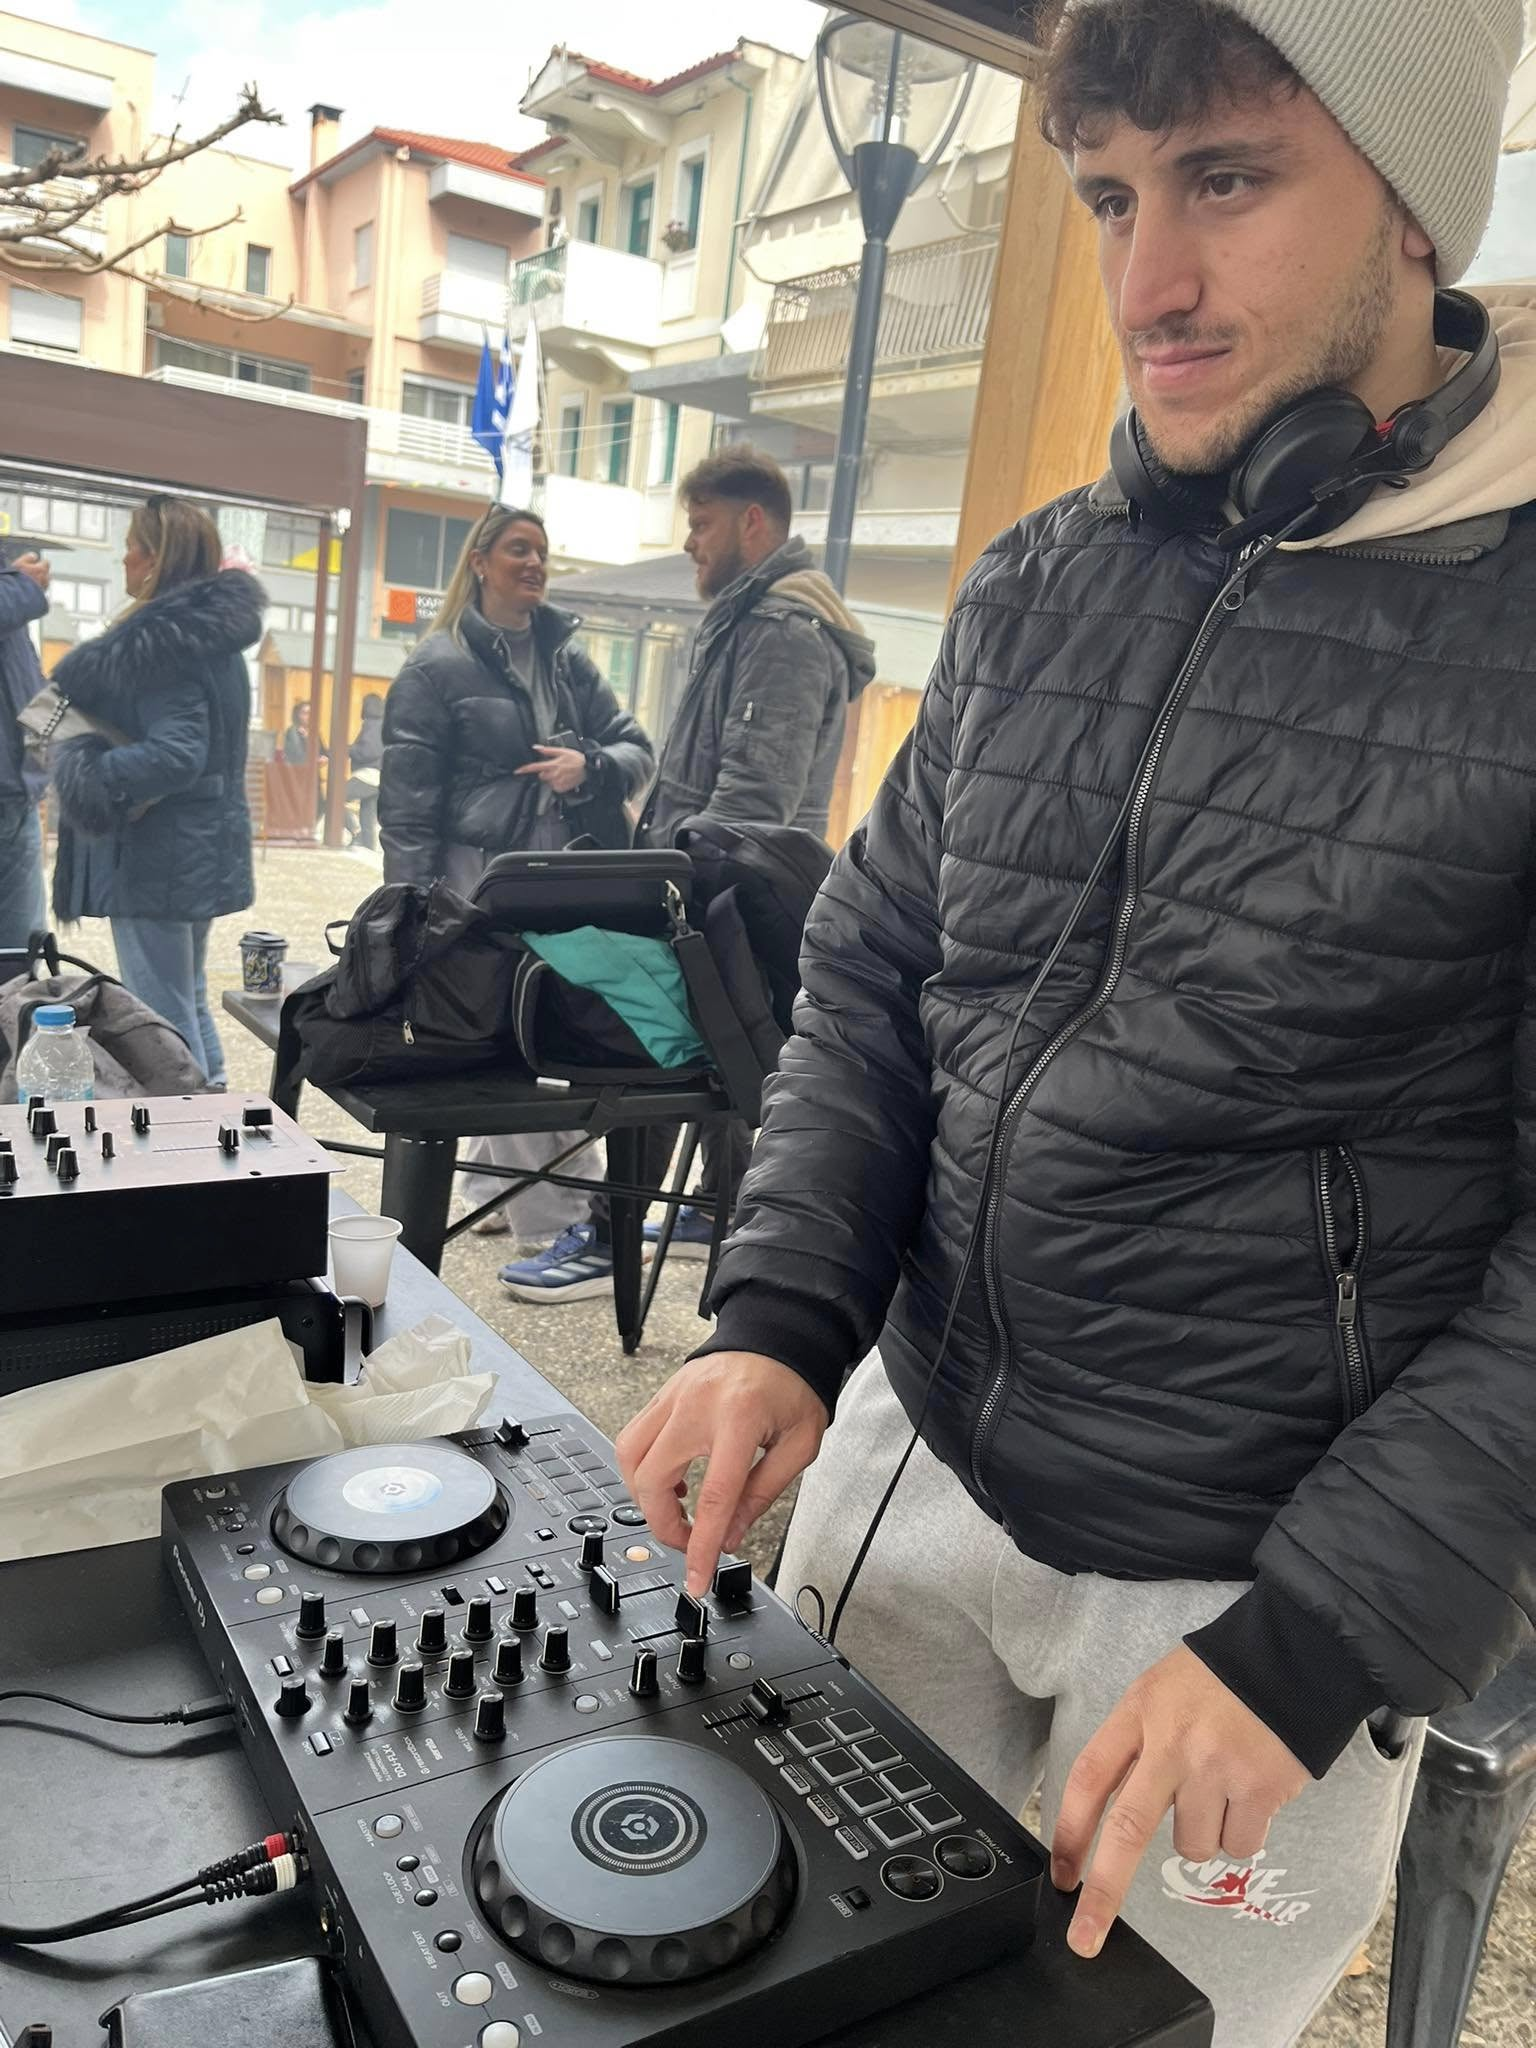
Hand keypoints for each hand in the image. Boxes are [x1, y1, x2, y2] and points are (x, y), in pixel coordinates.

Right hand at [15, 554, 49, 592]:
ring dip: (42, 581)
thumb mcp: (20, 563)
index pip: (46, 563)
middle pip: (47, 573)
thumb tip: (34, 555)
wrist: (18, 594)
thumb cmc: (18, 578)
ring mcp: (44, 587)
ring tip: (33, 581)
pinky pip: (43, 590)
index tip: (38, 563)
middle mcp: (45, 578)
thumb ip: (28, 558)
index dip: (42, 562)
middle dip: (43, 572)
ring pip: (46, 582)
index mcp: (41, 569)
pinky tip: (32, 588)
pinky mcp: (42, 595)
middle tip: (35, 572)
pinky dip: (39, 588)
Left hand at [515, 744, 586, 792]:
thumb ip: (547, 750)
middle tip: (555, 768)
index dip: (525, 769)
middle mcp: (554, 775)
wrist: (588, 769)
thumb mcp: (562, 751)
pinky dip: (558, 784)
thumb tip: (535, 747)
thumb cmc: (576, 759)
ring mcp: (558, 782)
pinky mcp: (562, 788)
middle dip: (545, 772)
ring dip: (552, 778)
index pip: (535, 767)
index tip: (517, 771)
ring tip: (562, 773)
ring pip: (548, 782)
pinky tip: (565, 779)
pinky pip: (555, 787)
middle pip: (542, 776)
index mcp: (552, 765)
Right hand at [615, 1352, 828, 1595]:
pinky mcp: (663, 1393)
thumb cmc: (793, 1385)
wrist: (778, 1332)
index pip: (713, 1497)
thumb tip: (729, 1536)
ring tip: (678, 1509)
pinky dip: (643, 1468)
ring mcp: (673, 1395)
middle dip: (664, 1523)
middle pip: (653, 1478)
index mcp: (740, 1419)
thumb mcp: (799, 1444)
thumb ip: (763, 1492)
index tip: (696, 1579)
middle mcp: (697, 1405)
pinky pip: (634, 1437)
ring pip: (629, 1456)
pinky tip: (672, 1479)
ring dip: (645, 1495)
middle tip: (689, 1541)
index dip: (700, 1545)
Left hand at [1051, 1645, 1309, 1958]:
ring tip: (1220, 1788)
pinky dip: (1242, 1832)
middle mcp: (1172, 1744)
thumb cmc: (1217, 1678)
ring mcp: (1218, 1768)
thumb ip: (1134, 1745)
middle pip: (1128, 1831)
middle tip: (1085, 1938)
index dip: (1070, 1832)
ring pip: (1193, 1846)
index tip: (1061, 1875)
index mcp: (1139, 1713)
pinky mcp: (1261, 1788)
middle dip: (1102, 1894)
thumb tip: (1109, 1814)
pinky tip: (1250, 1791)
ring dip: (1203, 1835)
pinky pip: (1238, 1845)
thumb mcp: (1158, 1691)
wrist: (1291, 1654)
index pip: (1090, 1778)